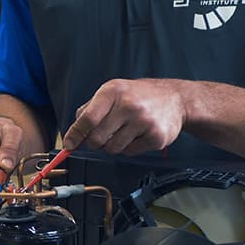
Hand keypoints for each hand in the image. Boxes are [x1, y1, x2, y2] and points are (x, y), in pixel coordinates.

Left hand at [63, 78, 187, 155]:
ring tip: (125, 132)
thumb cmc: (139, 96)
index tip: (69, 145)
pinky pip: (130, 153)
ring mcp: (144, 121)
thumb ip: (90, 111)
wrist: (176, 99)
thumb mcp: (113, 92)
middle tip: (104, 136)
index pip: (87, 119)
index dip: (75, 135)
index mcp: (113, 91)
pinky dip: (130, 148)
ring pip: (112, 149)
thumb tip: (72, 135)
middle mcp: (128, 105)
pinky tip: (138, 135)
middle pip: (97, 138)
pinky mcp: (156, 137)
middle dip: (95, 142)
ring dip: (114, 145)